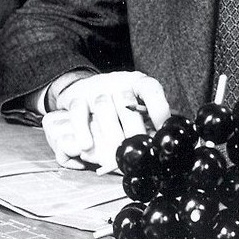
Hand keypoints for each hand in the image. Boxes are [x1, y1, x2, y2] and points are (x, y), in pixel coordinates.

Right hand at [42, 71, 170, 169]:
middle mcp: (117, 82)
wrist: (85, 90)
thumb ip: (149, 123)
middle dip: (134, 132)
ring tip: (116, 157)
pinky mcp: (76, 97)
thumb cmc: (118, 105)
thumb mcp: (136, 107)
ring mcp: (95, 88)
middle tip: (138, 154)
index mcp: (136, 83)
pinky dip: (82, 130)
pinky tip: (87, 146)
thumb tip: (162, 145)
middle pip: (127, 104)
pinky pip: (78, 112)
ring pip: (103, 107)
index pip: (150, 89)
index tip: (162, 131)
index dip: (158, 108)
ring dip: (109, 134)